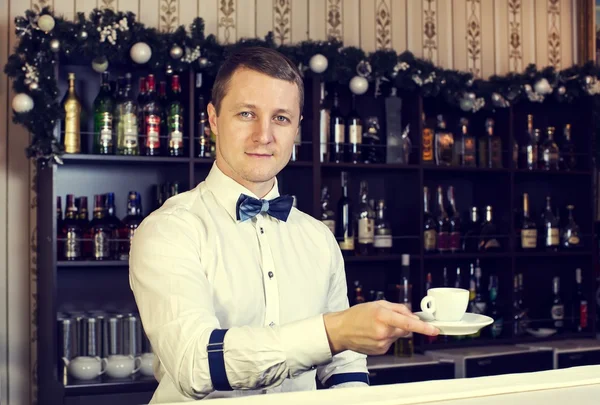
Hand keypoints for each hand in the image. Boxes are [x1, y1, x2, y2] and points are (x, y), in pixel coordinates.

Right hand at [323, 301, 438, 355]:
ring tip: (377, 326)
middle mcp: (383, 332)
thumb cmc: (357, 315)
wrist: (341, 330)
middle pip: (405, 329)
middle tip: (389, 318)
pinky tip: (374, 334)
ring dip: (392, 331)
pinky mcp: (380, 351)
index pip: (408, 323)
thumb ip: (398, 308)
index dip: (423, 327)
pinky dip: (386, 338)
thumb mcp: (378, 304)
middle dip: (402, 324)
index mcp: (382, 317)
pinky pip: (390, 343)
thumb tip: (413, 315)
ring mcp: (381, 343)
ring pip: (398, 336)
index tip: (434, 330)